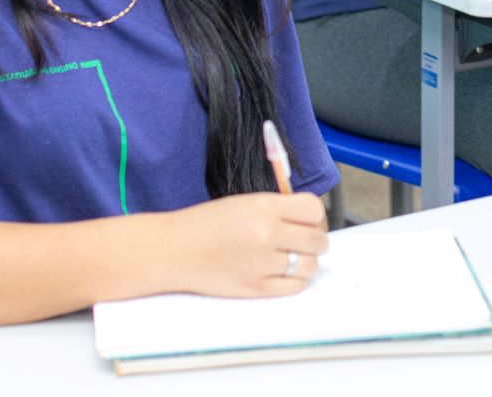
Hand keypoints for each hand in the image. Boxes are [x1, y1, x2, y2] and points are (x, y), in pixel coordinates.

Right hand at [157, 193, 329, 297]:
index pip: (313, 210)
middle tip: (305, 242)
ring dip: (307, 263)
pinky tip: (285, 274)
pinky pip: (294, 287)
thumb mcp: (244, 203)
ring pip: (309, 266)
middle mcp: (267, 234)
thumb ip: (276, 210)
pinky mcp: (256, 288)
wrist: (175, 250)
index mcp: (264, 207)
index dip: (316, 217)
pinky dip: (296, 280)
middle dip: (316, 241)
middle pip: (317, 241)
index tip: (310, 222)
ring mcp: (262, 264)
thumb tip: (308, 221)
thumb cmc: (205, 223)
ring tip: (294, 259)